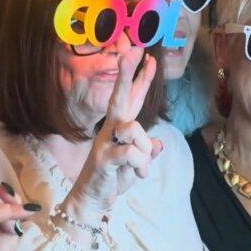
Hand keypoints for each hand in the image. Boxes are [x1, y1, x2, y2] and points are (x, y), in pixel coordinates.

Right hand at [64, 54, 162, 220]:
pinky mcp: (104, 158)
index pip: (131, 99)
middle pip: (119, 96)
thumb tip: (160, 144)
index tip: (148, 58)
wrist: (90, 201)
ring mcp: (105, 142)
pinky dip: (141, 167)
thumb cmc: (112, 180)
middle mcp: (110, 130)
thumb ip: (146, 152)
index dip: (140, 79)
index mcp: (119, 129)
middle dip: (127, 73)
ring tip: (142, 168)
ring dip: (144, 152)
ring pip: (135, 130)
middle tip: (135, 49)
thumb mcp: (136, 166)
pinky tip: (138, 175)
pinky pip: (132, 154)